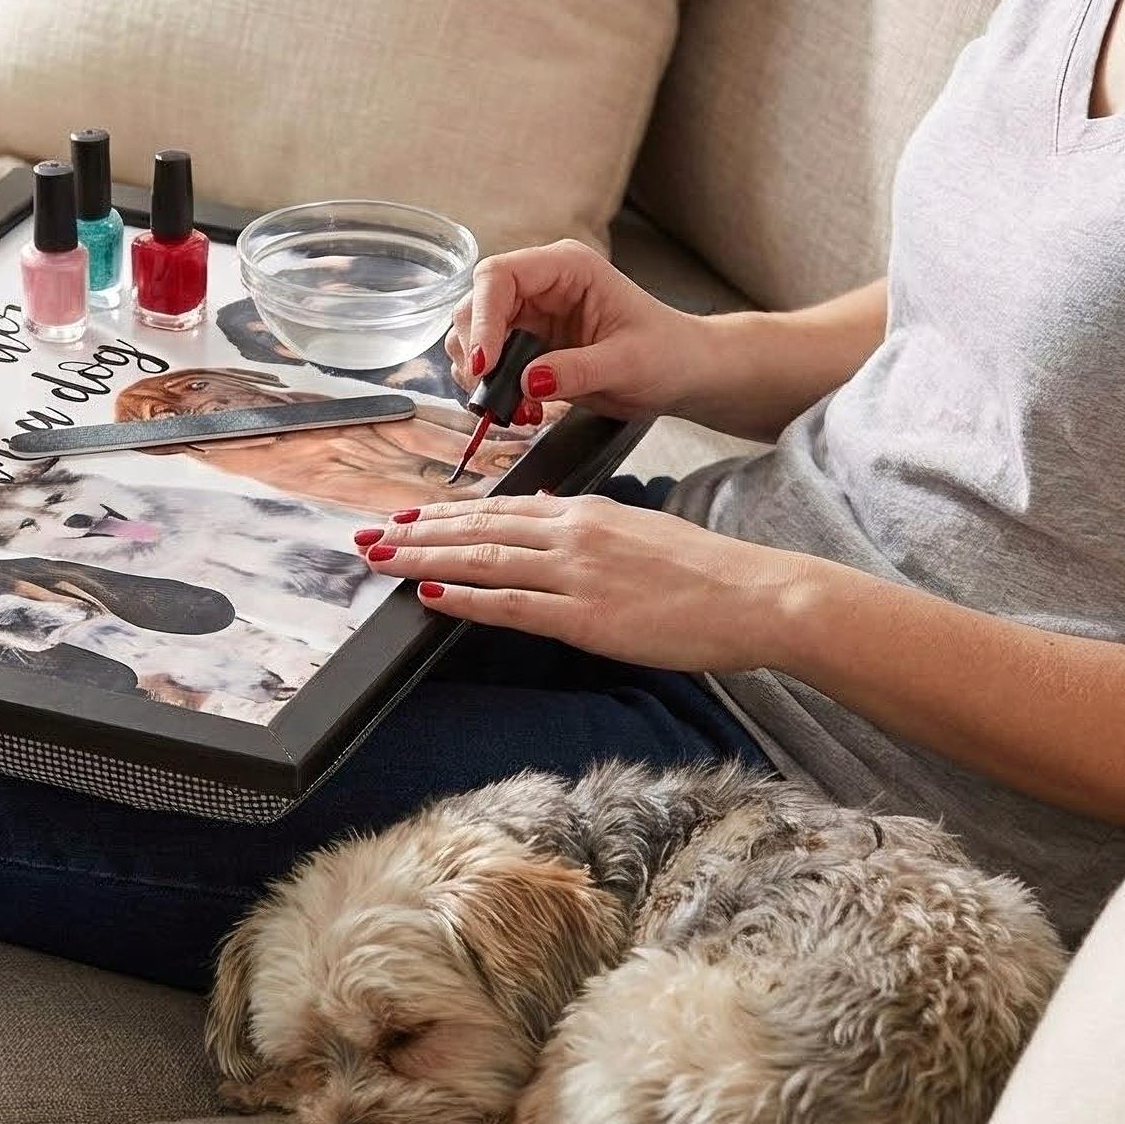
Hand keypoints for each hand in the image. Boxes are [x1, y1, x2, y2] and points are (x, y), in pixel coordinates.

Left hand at [356, 493, 816, 672]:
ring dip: (423, 557)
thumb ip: (585, 525)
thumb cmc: (707, 574)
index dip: (446, 513)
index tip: (405, 515)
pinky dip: (465, 597)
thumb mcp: (638, 532)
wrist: (757, 595)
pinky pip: (511, 604)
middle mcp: (572, 532)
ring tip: (379, 558)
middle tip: (367, 533)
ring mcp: (576, 573)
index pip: (499, 508)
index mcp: (585, 512)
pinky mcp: (585, 616)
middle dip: (415, 531)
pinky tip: (430, 595)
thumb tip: (543, 514)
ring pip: (481, 558)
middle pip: (476, 527)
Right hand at [444, 239, 715, 416]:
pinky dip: (492, 389)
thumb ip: (577, 371)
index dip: (482, 318)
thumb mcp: (628, 364)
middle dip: (474, 352)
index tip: (483, 364)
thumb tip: (527, 381)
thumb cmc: (667, 354)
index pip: (499, 277)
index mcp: (566, 268)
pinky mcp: (528, 346)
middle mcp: (541, 286)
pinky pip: (489, 364)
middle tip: (490, 393)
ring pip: (474, 336)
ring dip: (480, 376)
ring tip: (512, 407)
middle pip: (476, 305)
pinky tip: (520, 409)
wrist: (683, 372)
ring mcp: (531, 315)